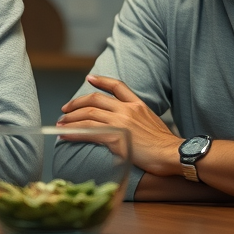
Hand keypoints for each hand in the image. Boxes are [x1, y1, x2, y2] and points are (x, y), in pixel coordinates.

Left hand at [57, 74, 182, 176]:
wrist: (173, 154)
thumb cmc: (165, 146)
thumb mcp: (153, 123)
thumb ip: (137, 119)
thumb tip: (126, 126)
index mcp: (137, 104)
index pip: (117, 85)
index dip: (101, 80)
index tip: (88, 78)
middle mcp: (127, 109)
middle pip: (95, 100)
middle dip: (76, 103)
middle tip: (65, 109)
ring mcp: (121, 122)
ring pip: (88, 115)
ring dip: (71, 119)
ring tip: (60, 124)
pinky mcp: (116, 137)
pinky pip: (88, 132)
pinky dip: (73, 132)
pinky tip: (64, 135)